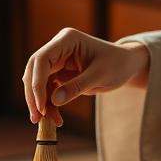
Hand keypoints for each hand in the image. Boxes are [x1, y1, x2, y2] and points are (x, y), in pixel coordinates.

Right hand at [22, 29, 149, 124]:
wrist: (126, 65)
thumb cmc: (117, 64)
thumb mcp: (100, 76)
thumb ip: (77, 87)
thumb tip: (53, 100)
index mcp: (67, 40)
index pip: (42, 60)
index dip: (37, 83)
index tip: (40, 105)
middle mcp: (58, 47)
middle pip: (34, 70)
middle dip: (34, 95)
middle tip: (36, 117)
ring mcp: (57, 59)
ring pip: (38, 82)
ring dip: (41, 102)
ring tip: (48, 121)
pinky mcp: (58, 72)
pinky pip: (47, 89)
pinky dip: (49, 104)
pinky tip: (55, 117)